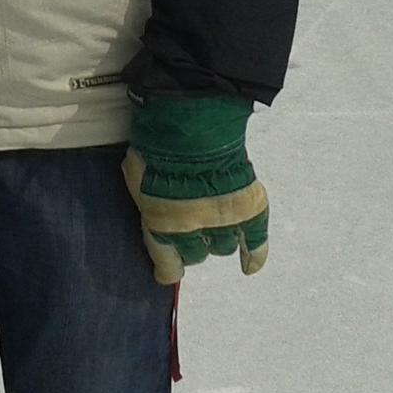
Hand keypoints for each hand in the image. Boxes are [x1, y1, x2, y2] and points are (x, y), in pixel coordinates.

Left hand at [122, 93, 269, 282]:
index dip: (167, 269)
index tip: (166, 273)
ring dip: (216, 238)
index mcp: (161, 223)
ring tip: (213, 223)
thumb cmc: (156, 143)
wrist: (192, 119)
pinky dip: (256, 254)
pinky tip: (249, 265)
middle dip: (191, 244)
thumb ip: (142, 198)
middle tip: (191, 227)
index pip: (167, 262)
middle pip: (196, 253)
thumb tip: (147, 210)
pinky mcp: (249, 207)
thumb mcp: (135, 174)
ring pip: (222, 246)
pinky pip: (256, 240)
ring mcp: (224, 219)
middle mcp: (194, 228)